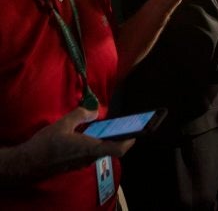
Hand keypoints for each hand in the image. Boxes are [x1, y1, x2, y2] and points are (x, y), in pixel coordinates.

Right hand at [8, 108, 133, 183]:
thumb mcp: (63, 124)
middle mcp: (89, 158)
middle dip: (119, 137)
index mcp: (90, 148)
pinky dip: (95, 143)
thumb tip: (94, 109)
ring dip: (106, 139)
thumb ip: (80, 115)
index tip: (135, 132)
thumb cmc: (46, 145)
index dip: (129, 141)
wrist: (27, 163)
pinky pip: (91, 153)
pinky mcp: (76, 163)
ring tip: (108, 126)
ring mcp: (82, 163)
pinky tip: (89, 133)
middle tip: (123, 125)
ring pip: (101, 151)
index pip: (117, 149)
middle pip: (111, 149)